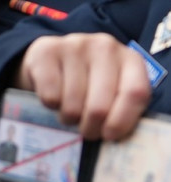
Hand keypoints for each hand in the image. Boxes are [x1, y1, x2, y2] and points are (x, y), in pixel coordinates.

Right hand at [17, 33, 151, 141]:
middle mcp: (104, 47)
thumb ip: (121, 108)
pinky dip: (50, 105)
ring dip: (69, 117)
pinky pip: (50, 95)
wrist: (51, 59)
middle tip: (87, 131)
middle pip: (100, 104)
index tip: (109, 136)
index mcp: (130, 59)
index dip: (122, 120)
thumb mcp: (113, 91)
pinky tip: (54, 97)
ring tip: (70, 113)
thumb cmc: (89, 82)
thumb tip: (114, 137)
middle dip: (91, 126)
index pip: (134, 93)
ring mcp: (74, 45)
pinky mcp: (46, 50)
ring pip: (73, 104)